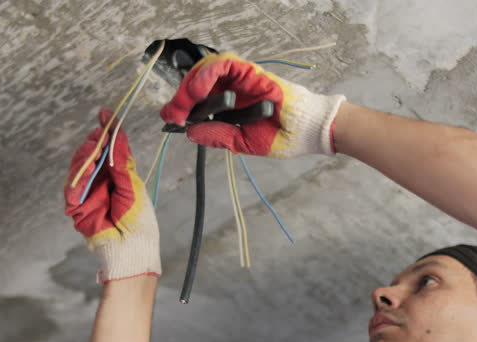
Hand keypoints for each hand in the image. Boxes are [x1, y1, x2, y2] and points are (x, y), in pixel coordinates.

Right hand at [64, 109, 160, 281]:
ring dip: (85, 155)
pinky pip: (71, 188)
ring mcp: (87, 193)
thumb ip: (121, 160)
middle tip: (99, 133)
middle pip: (91, 155)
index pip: (108, 149)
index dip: (106, 131)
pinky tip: (85, 168)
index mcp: (117, 175)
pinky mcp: (77, 208)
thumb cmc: (138, 219)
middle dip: (94, 142)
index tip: (105, 114)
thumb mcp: (132, 184)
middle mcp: (101, 181)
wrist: (132, 247)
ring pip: (79, 167)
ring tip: (94, 148)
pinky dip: (76, 177)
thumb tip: (116, 132)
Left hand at [160, 52, 345, 157]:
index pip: (200, 100)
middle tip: (171, 114)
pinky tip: (197, 90)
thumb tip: (190, 133)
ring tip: (182, 104)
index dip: (181, 107)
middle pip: (198, 83)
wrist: (308, 132)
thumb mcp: (242, 142)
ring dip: (189, 85)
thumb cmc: (283, 136)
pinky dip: (206, 73)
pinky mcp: (250, 71)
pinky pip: (222, 64)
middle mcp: (233, 89)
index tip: (169, 121)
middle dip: (180, 98)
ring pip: (206, 70)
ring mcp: (241, 79)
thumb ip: (218, 136)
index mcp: (231, 106)